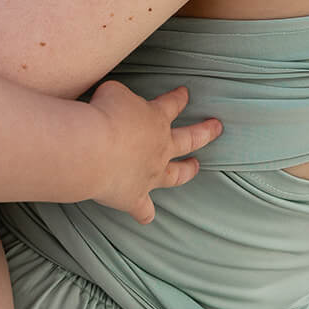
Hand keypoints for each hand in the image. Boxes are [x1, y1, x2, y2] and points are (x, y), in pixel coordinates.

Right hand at [87, 82, 220, 224]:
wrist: (92, 149)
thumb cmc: (102, 115)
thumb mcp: (112, 91)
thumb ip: (121, 96)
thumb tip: (117, 101)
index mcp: (156, 119)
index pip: (173, 104)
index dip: (179, 97)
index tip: (185, 93)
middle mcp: (160, 148)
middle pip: (190, 139)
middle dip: (205, 132)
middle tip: (216, 127)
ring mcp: (151, 174)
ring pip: (177, 175)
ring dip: (187, 171)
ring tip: (194, 167)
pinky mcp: (135, 197)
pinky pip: (144, 210)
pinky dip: (145, 213)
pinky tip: (146, 217)